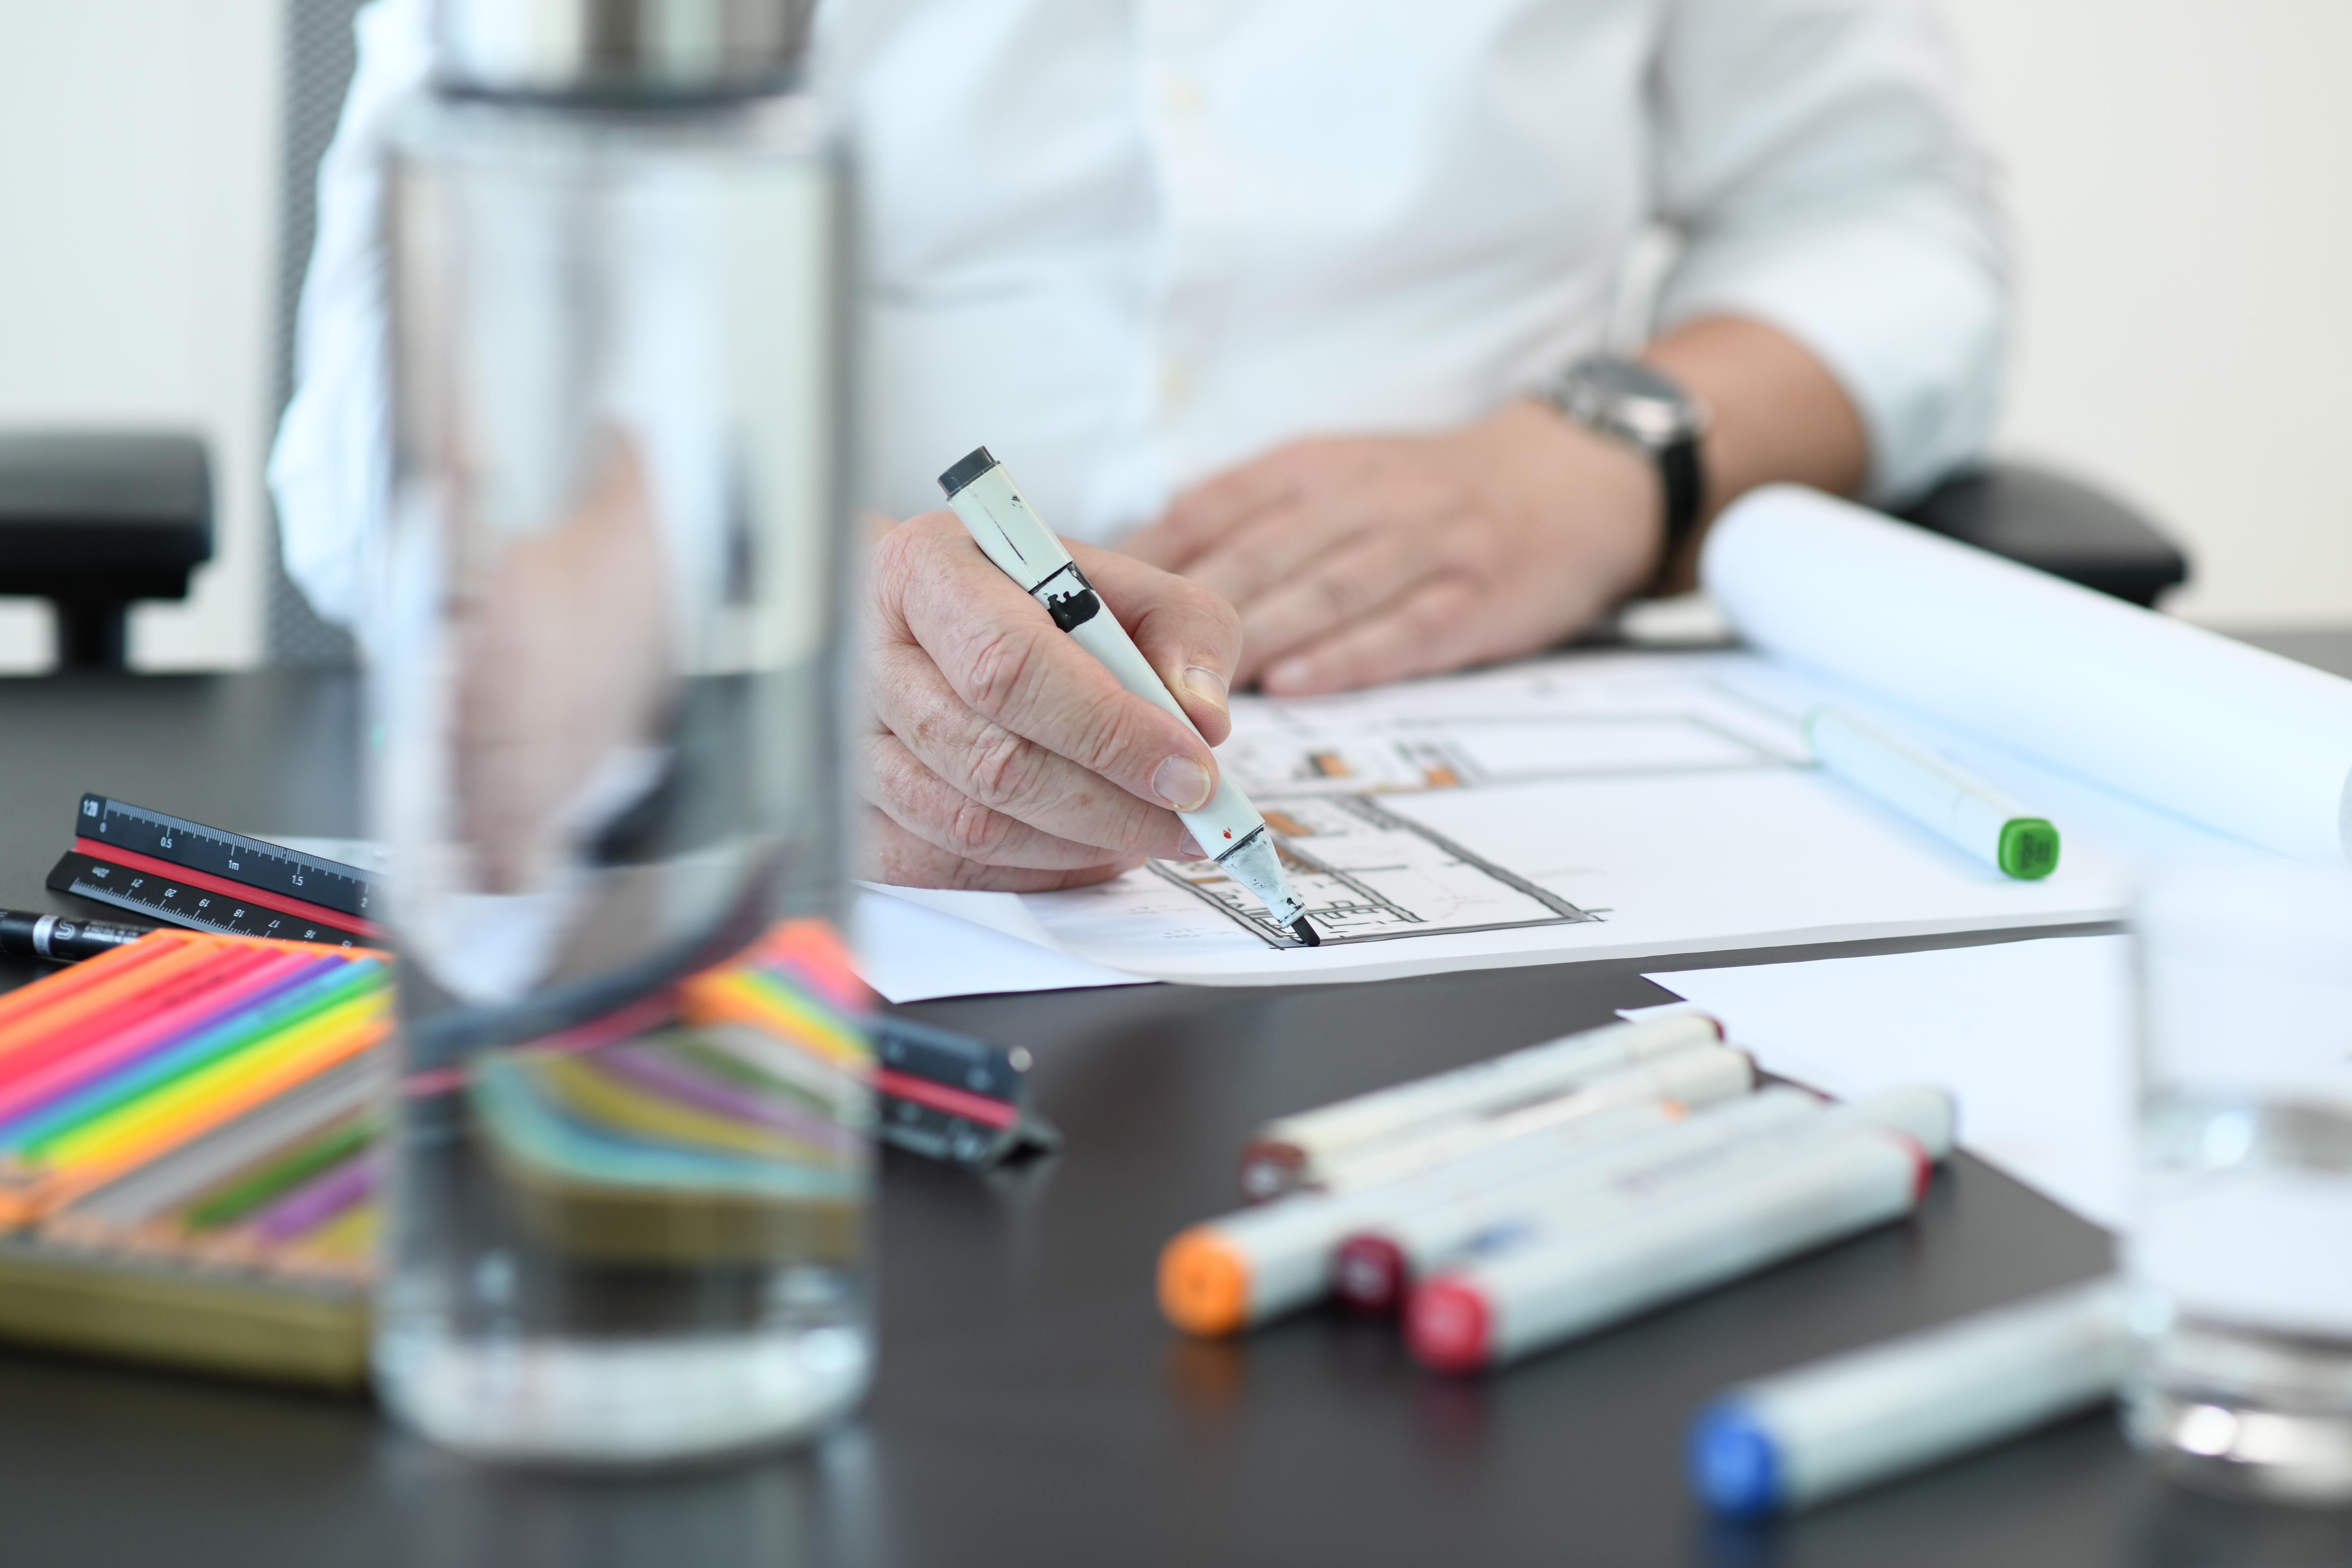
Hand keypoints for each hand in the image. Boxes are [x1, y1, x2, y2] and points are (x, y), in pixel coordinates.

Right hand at [859, 512, 1242, 890]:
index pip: (1011, 666)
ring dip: (1077, 845)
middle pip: (991, 758)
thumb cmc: (1027, 600)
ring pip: (968, 825)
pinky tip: (1086, 850)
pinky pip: (944, 869)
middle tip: (1188, 820)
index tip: (1190, 771)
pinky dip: (1034, 872)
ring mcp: (849, 742)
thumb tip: (1203, 721)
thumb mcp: (1123, 584)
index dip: (1109, 730)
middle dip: (1109, 805)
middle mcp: (867, 654)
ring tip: (1145, 830)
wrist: (935, 618)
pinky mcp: (854, 813)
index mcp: (927, 571)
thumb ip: (1184, 631)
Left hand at [1122, 401, 1661, 694]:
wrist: (1567, 479)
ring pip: (1320, 595)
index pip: (1212, 509)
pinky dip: (1341, 659)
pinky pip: (1398, 631)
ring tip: (1190, 692)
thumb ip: (1245, 515)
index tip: (1091, 607)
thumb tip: (1143, 567)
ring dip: (1251, 643)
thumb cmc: (1426, 491)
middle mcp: (1361, 499)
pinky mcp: (1471, 599)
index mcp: (1313, 468)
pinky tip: (1291, 687)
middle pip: (1256, 556)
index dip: (1147, 560)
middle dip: (1182, 614)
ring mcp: (1421, 549)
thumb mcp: (1332, 473)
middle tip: (1121, 668)